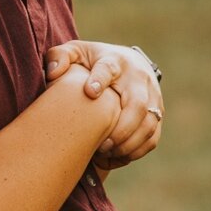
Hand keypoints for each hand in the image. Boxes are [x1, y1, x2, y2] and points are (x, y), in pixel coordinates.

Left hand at [43, 38, 162, 167]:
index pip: (109, 68)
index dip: (100, 79)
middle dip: (120, 128)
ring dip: (129, 143)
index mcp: (115, 61)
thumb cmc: (93, 62)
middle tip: (101, 145)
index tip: (90, 92)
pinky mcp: (157, 113)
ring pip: (149, 124)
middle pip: (137, 104)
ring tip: (106, 152)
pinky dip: (137, 150)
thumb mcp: (75, 53)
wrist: (128, 63)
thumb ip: (59, 57)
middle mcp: (138, 78)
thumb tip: (54, 73)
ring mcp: (152, 96)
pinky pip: (153, 136)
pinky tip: (116, 156)